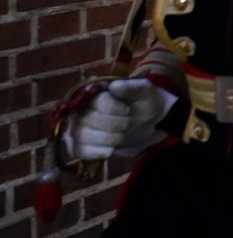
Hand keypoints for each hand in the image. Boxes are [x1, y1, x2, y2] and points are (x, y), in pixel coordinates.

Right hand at [59, 78, 173, 161]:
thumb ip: (133, 87)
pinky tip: (110, 150)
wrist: (150, 123)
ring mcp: (80, 126)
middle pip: (87, 119)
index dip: (112, 108)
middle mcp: (83, 108)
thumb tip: (114, 86)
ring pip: (81, 135)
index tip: (128, 110)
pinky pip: (78, 150)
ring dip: (106, 139)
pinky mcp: (81, 143)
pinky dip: (94, 152)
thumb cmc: (145, 103)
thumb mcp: (146, 92)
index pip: (96, 101)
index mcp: (97, 92)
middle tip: (129, 125)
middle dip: (113, 125)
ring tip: (122, 137)